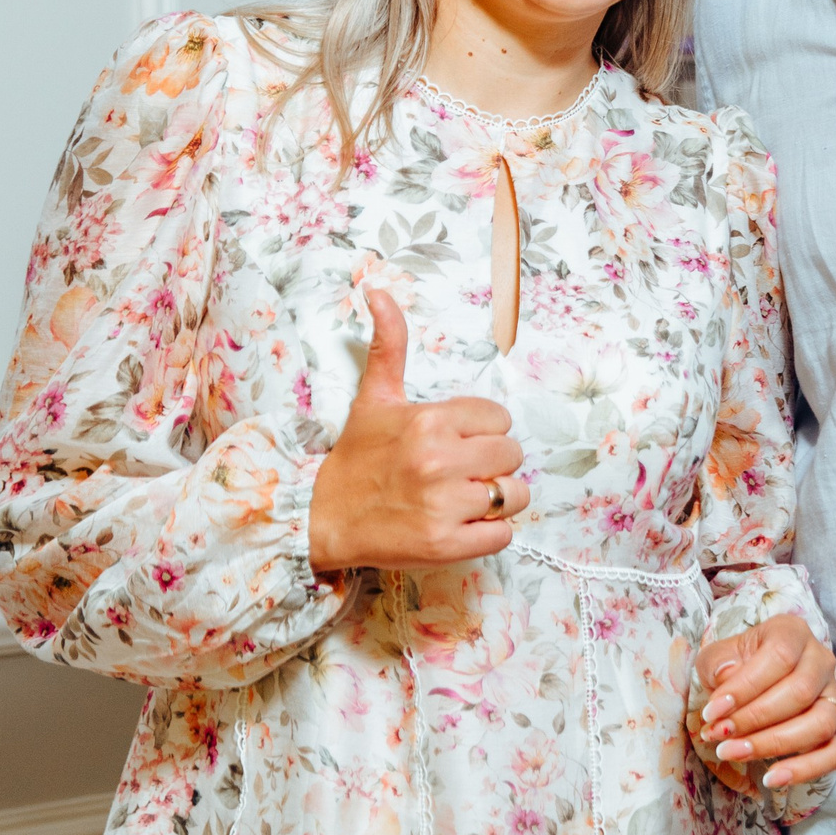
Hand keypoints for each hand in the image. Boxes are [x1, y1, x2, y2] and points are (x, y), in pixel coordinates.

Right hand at [308, 289, 528, 569]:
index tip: (457, 441)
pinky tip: (461, 524)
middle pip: (511, 454)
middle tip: (458, 471)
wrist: (321, 518)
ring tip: (463, 498)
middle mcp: (439, 461)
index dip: (482, 430)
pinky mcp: (446, 544)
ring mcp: (444, 505)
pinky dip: (489, 532)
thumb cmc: (355, 458)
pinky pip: (503, 534)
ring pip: (514, 495)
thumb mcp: (374, 397)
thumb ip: (389, 344)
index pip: (498, 418)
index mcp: (429, 420)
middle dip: (491, 463)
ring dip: (496, 499)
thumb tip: (379, 290)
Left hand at [686, 616, 835, 796]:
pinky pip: (833, 754)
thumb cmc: (737, 666)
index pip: (780, 656)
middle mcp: (821, 661)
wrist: (757, 680)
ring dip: (773, 744)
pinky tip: (771, 779)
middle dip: (753, 719)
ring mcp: (834, 697)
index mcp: (794, 633)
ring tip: (732, 753)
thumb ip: (718, 663)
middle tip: (717, 735)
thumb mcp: (720, 655)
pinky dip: (804, 770)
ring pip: (819, 724)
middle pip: (800, 692)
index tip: (711, 712)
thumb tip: (725, 678)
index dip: (746, 687)